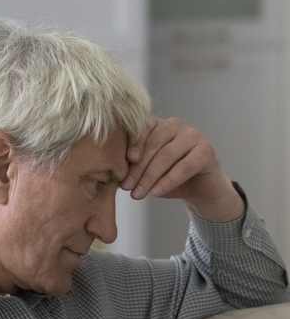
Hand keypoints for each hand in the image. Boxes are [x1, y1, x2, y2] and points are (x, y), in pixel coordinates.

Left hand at [121, 117, 242, 220]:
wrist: (199, 188)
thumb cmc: (167, 176)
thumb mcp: (145, 169)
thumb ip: (132, 164)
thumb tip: (112, 169)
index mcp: (157, 124)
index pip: (142, 128)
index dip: (133, 144)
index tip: (125, 161)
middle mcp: (175, 124)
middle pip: (153, 144)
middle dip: (137, 168)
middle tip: (126, 187)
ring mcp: (193, 135)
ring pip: (167, 155)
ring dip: (149, 177)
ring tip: (137, 194)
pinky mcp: (206, 150)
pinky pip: (184, 166)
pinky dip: (168, 181)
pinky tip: (156, 192)